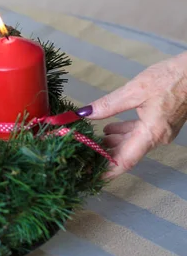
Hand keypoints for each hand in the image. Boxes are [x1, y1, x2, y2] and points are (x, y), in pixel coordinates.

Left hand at [77, 52, 186, 178]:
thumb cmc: (171, 78)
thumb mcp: (135, 90)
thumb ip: (109, 104)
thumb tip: (85, 113)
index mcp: (151, 133)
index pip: (126, 160)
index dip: (108, 171)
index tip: (92, 177)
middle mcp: (157, 137)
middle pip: (127, 153)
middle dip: (106, 156)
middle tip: (84, 156)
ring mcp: (161, 131)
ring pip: (133, 143)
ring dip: (113, 144)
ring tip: (92, 141)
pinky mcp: (162, 124)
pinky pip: (140, 135)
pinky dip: (124, 134)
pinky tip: (109, 129)